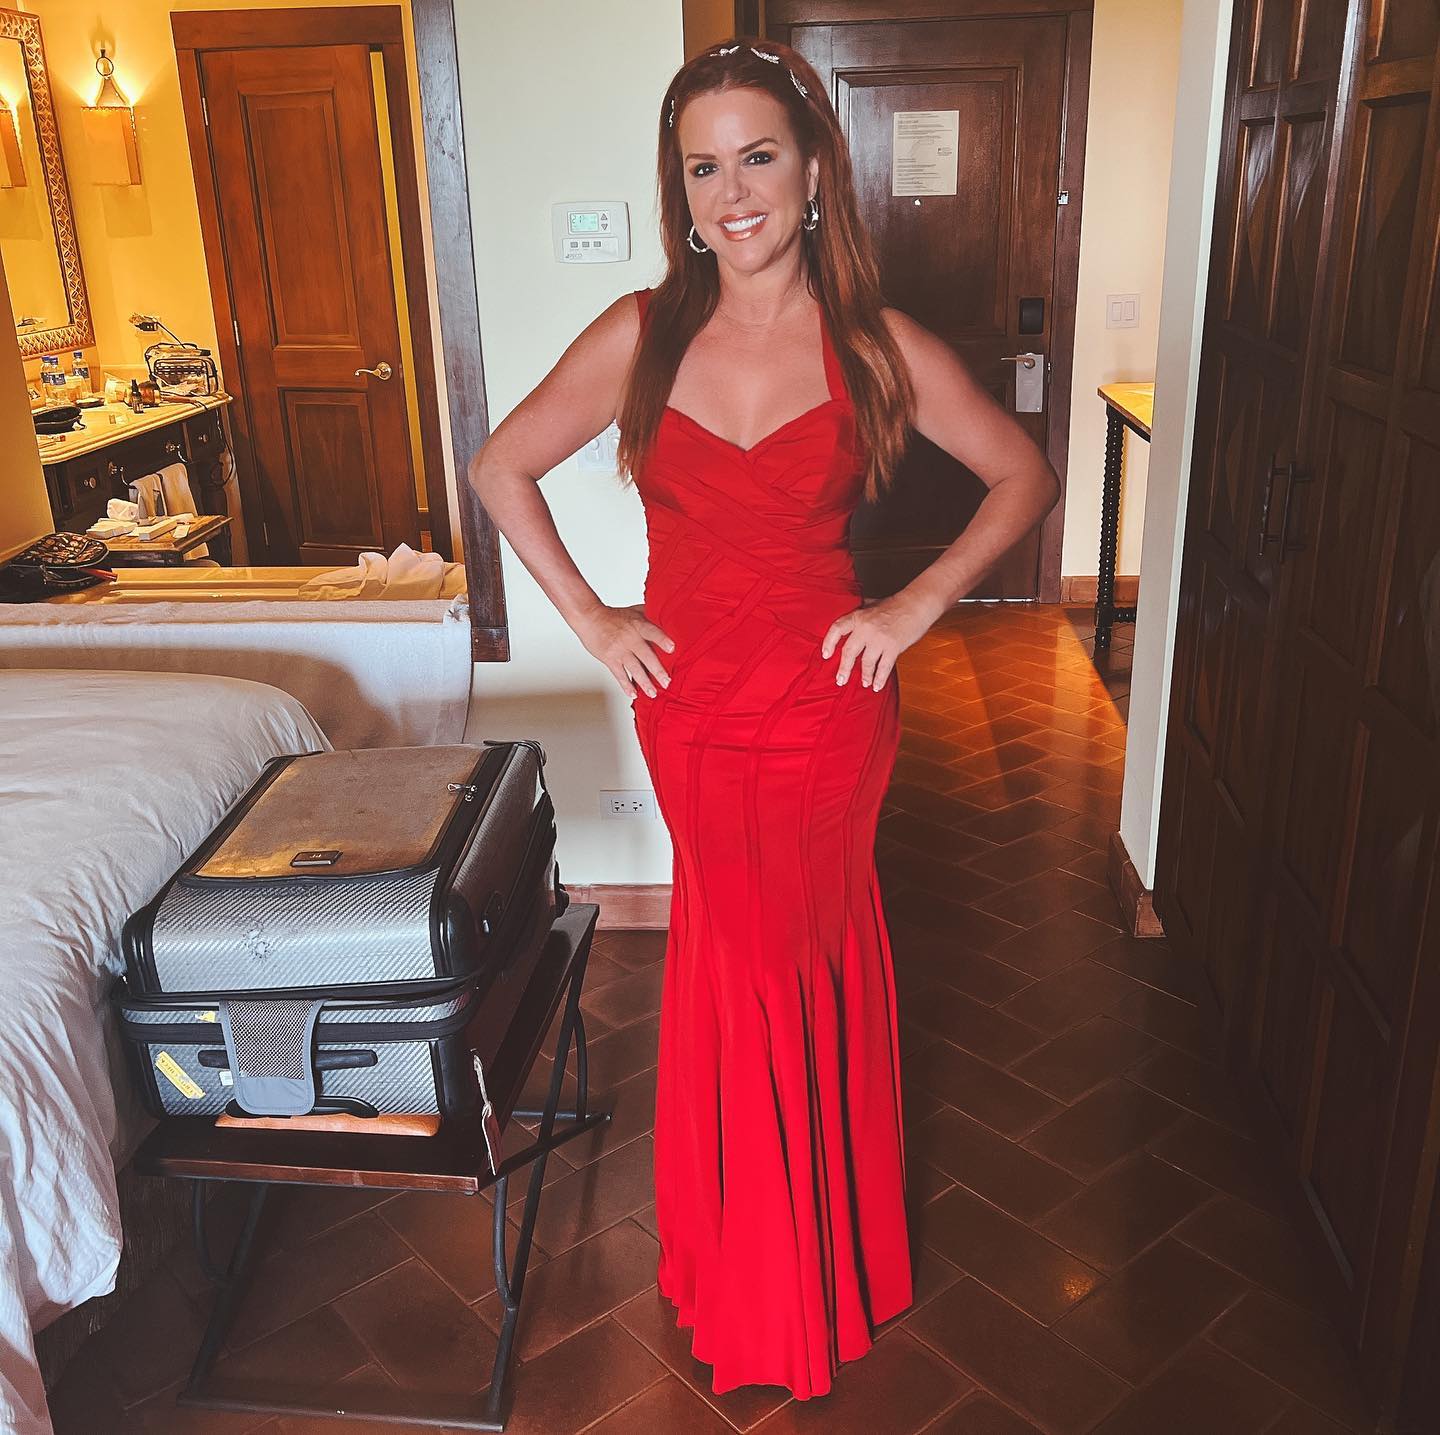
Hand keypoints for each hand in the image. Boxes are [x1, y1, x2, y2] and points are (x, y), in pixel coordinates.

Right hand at [576, 603, 674, 698]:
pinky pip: (619, 674)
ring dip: (644, 682)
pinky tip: (633, 694)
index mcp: (638, 625)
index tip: (672, 648)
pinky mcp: (609, 658)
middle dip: (657, 670)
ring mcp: (619, 650)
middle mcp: (629, 638)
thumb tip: (668, 617)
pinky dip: (626, 685)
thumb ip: (651, 615)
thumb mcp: (634, 611)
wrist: (590, 618)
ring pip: (634, 668)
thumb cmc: (613, 616)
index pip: (652, 632)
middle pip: (645, 655)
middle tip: (666, 682)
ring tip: (652, 693)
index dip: (662, 640)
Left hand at [821, 592, 936, 690]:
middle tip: (841, 680)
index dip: (829, 643)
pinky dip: (879, 678)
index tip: (826, 655)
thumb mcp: (873, 604)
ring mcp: (879, 638)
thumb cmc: (896, 604)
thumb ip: (861, 614)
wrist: (917, 604)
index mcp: (858, 616)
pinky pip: (883, 667)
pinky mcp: (893, 647)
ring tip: (864, 683)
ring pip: (866, 662)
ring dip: (865, 675)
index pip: (837, 629)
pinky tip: (876, 685)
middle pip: (849, 651)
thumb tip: (851, 622)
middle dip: (844, 668)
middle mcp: (865, 627)